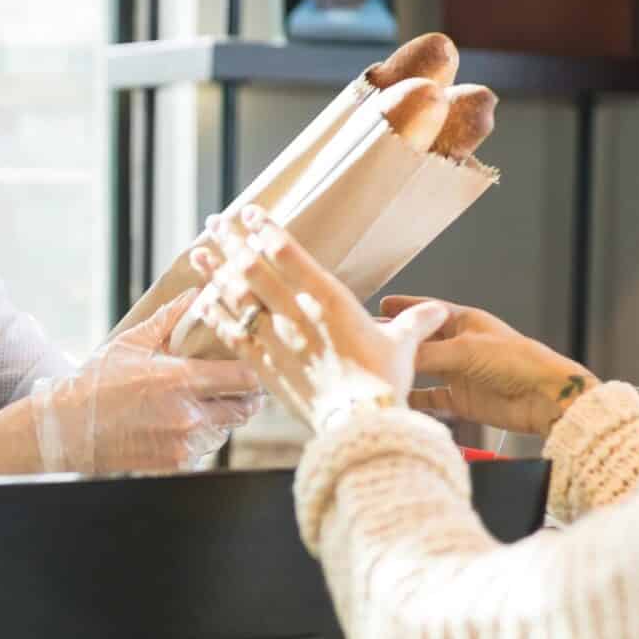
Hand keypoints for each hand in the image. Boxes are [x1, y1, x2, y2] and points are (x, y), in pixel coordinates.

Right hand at [33, 290, 264, 472]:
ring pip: (226, 430)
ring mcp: (183, 442)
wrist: (68, 429)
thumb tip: (193, 295)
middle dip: (245, 397)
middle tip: (239, 386)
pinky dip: (200, 436)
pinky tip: (182, 423)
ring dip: (223, 417)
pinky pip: (204, 448)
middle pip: (244, 408)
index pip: (243, 378)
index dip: (256, 372)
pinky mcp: (175, 462)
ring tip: (205, 403)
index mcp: (180, 380)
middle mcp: (188, 414)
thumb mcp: (131, 343)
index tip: (256, 366)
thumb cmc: (96, 383)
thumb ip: (168, 320)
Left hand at [188, 209, 451, 429]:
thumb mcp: (403, 346)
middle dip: (232, 242)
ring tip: (199, 252)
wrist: (360, 425)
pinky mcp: (264, 366)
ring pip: (237, 297)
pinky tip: (201, 300)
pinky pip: (232, 334)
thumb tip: (439, 312)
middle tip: (216, 223)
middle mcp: (296, 314)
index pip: (288, 253)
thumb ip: (415, 323)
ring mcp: (276, 339)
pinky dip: (215, 315)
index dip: (266, 229)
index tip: (251, 213)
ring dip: (215, 272)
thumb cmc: (383, 384)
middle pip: (254, 268)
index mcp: (329, 299)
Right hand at [378, 295, 597, 437]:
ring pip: (422, 370)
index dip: (405, 308)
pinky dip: (415, 399)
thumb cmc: (517, 362)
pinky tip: (398, 399)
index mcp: (465, 322)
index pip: (428, 311)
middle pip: (421, 342)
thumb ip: (428, 354)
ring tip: (376, 371)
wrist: (543, 398)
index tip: (380, 306)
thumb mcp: (467, 351)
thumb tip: (394, 359)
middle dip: (396, 342)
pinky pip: (431, 398)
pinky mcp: (462, 399)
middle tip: (367, 341)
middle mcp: (460, 346)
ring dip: (403, 371)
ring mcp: (460, 373)